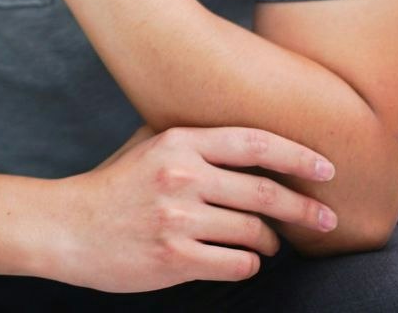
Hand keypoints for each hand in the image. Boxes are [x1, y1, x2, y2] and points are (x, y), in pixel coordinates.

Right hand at [48, 126, 337, 293]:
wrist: (69, 226)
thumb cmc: (115, 185)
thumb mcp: (148, 146)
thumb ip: (191, 137)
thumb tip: (247, 133)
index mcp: (178, 142)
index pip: (253, 142)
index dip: (297, 155)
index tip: (328, 168)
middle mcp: (180, 175)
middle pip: (264, 192)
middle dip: (304, 208)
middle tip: (327, 218)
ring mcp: (177, 218)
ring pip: (254, 233)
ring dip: (271, 241)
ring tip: (269, 242)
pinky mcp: (174, 257)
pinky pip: (237, 264)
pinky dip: (248, 263)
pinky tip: (240, 258)